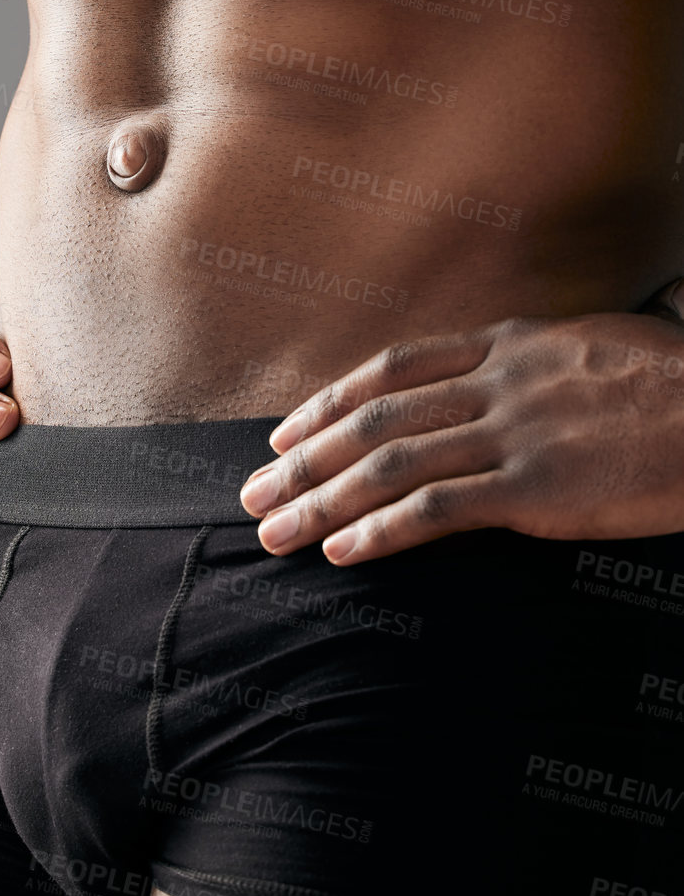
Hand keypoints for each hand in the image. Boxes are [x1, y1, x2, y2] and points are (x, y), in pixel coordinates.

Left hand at [239, 314, 683, 563]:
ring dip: (320, 501)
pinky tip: (342, 552)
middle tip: (254, 493)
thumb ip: (535, 362)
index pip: (392, 369)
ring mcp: (514, 433)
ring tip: (275, 532)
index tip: (283, 431)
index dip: (329, 402)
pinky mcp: (538, 490)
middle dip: (302, 459)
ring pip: (388, 464)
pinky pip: (436, 510)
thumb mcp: (595, 346)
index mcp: (509, 344)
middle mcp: (497, 382)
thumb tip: (500, 373)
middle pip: (373, 419)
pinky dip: (378, 531)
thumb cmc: (679, 384)